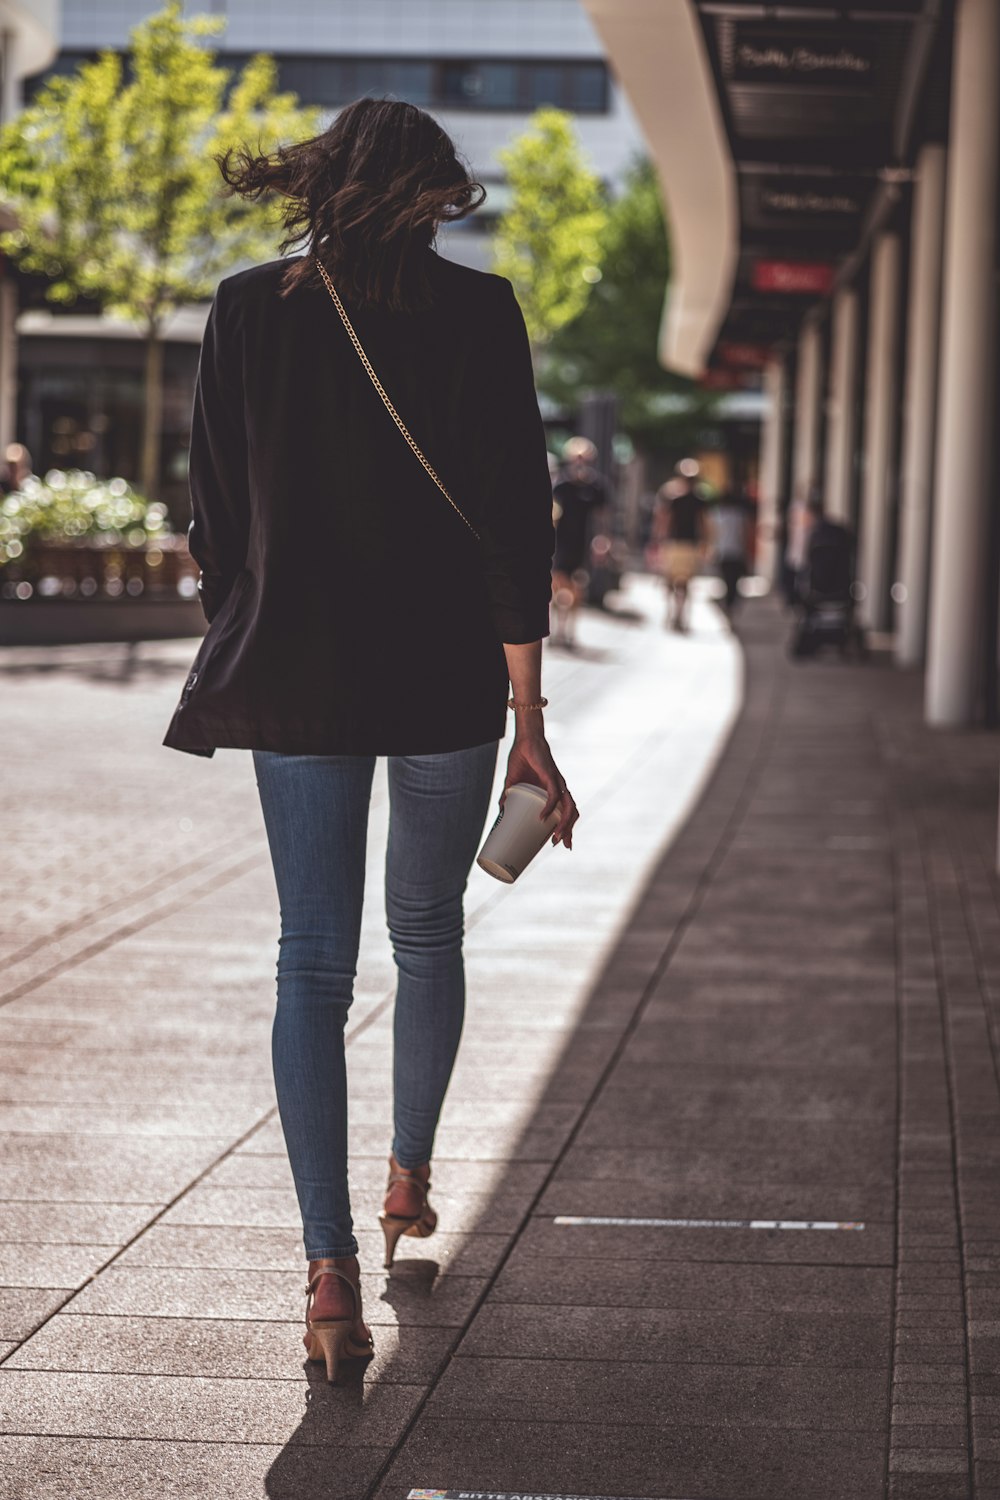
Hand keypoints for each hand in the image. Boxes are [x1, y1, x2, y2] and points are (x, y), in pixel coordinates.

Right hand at [503, 731, 578, 849]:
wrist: (525, 739)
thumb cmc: (522, 758)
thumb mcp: (513, 781)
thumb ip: (509, 795)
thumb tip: (501, 810)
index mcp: (554, 790)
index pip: (567, 812)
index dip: (567, 827)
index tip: (561, 842)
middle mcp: (560, 788)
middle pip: (572, 813)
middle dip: (569, 830)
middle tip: (562, 845)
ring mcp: (558, 782)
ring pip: (569, 807)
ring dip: (565, 824)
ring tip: (556, 838)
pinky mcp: (551, 776)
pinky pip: (554, 795)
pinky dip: (550, 808)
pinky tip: (543, 818)